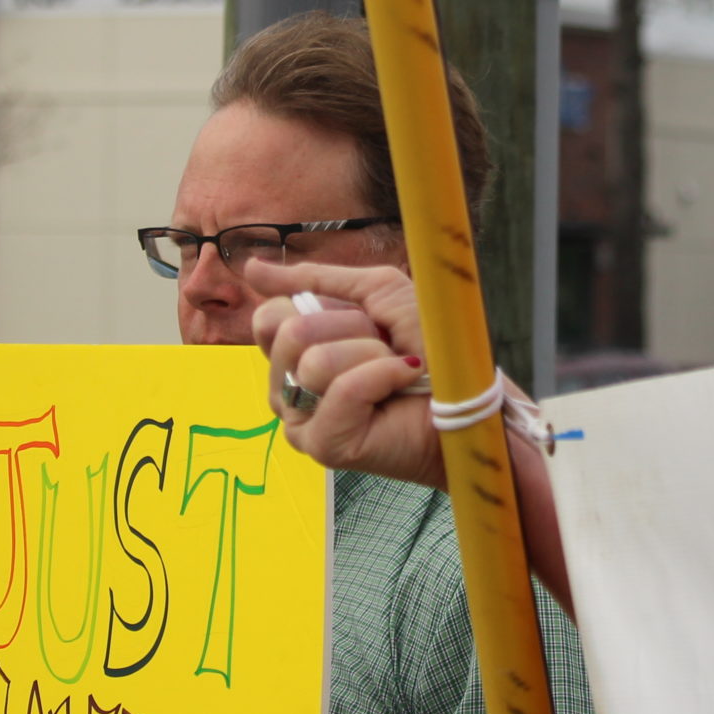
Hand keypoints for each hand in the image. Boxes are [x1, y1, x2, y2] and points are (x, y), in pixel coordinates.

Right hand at [245, 260, 444, 489]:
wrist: (463, 391)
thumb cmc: (426, 344)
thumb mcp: (373, 292)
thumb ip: (313, 280)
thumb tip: (250, 267)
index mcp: (292, 354)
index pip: (269, 317)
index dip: (322, 307)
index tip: (363, 321)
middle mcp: (287, 389)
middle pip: (290, 334)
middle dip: (351, 328)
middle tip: (383, 347)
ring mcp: (301, 421)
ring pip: (314, 362)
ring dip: (371, 354)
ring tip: (394, 371)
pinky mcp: (323, 445)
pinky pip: (342, 391)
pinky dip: (382, 377)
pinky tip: (400, 385)